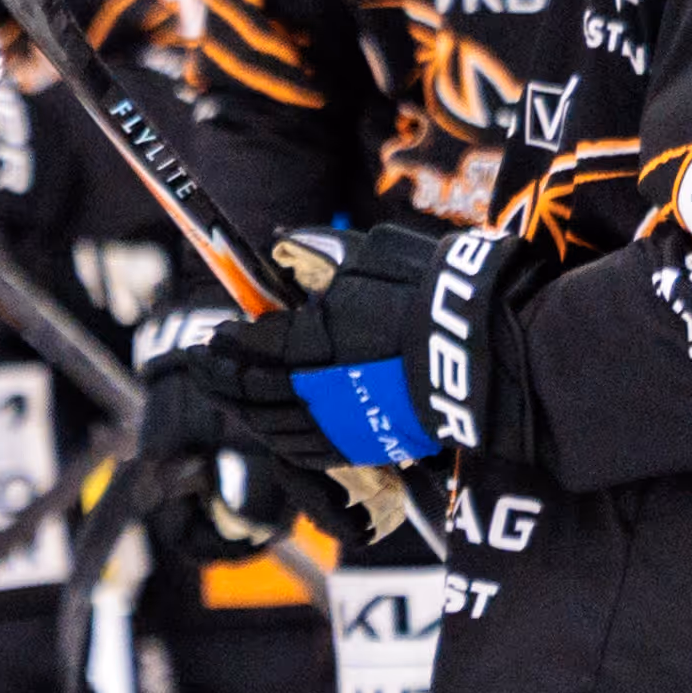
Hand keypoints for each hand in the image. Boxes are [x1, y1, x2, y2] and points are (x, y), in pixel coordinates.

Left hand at [133, 226, 531, 479]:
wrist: (490, 357)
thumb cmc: (435, 297)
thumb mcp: (376, 255)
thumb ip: (323, 252)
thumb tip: (285, 240)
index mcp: (313, 340)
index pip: (252, 346)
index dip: (227, 343)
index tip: (214, 336)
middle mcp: (317, 388)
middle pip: (251, 391)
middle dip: (220, 379)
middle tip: (202, 367)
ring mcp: (339, 423)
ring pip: (271, 427)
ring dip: (241, 411)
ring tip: (225, 396)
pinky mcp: (363, 447)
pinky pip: (302, 452)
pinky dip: (276, 439)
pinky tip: (267, 428)